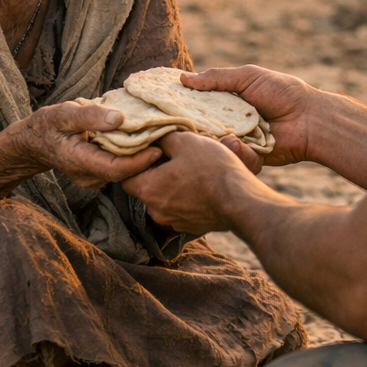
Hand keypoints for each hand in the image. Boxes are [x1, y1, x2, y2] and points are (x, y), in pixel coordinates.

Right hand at [13, 101, 161, 188]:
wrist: (33, 142)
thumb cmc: (48, 125)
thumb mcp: (64, 113)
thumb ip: (89, 117)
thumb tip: (119, 119)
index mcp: (80, 161)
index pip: (116, 169)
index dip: (140, 162)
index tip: (159, 148)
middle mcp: (88, 176)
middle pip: (123, 173)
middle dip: (145, 159)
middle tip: (167, 139)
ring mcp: (92, 179)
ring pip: (122, 171)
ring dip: (139, 156)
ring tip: (157, 137)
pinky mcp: (96, 175)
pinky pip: (117, 167)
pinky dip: (129, 155)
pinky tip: (139, 140)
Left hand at [122, 131, 261, 233]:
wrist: (241, 200)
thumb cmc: (211, 169)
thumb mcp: (185, 141)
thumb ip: (163, 139)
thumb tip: (155, 139)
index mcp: (148, 189)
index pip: (125, 177)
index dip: (136, 162)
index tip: (151, 151)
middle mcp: (156, 210)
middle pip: (146, 188)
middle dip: (156, 173)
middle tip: (174, 157)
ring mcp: (174, 222)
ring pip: (164, 199)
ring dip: (172, 186)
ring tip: (190, 170)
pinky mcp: (190, 227)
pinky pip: (180, 209)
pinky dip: (186, 198)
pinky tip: (201, 185)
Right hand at [181, 65, 313, 164]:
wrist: (310, 121)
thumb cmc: (282, 93)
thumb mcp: (248, 77)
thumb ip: (217, 78)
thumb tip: (183, 78)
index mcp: (228, 100)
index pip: (198, 103)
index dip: (182, 103)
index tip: (163, 103)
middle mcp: (229, 121)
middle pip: (200, 125)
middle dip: (191, 125)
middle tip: (176, 125)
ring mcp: (237, 140)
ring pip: (212, 143)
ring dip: (210, 139)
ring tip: (211, 132)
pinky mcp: (246, 157)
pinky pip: (229, 156)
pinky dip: (231, 149)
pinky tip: (235, 142)